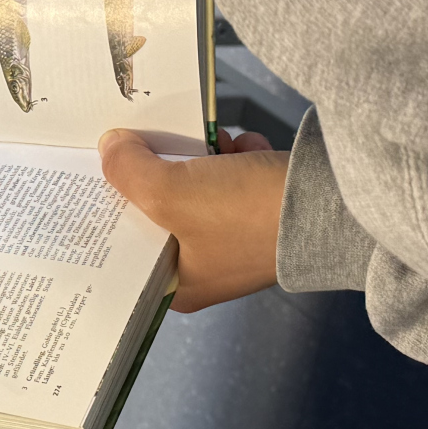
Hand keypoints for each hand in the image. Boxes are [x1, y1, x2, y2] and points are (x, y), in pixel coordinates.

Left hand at [100, 127, 287, 311]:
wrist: (334, 201)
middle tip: (151, 144)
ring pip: (195, 185)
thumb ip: (129, 171)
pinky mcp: (263, 208)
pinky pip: (232, 175)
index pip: (126, 245)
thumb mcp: (171, 192)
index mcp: (178, 285)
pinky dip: (236, 155)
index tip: (93, 173)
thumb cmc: (248, 213)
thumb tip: (110, 148)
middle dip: (160, 171)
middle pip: (158, 209)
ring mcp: (237, 237)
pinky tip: (248, 150)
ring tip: (216, 147)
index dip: (108, 208)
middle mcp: (206, 266)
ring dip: (202, 156)